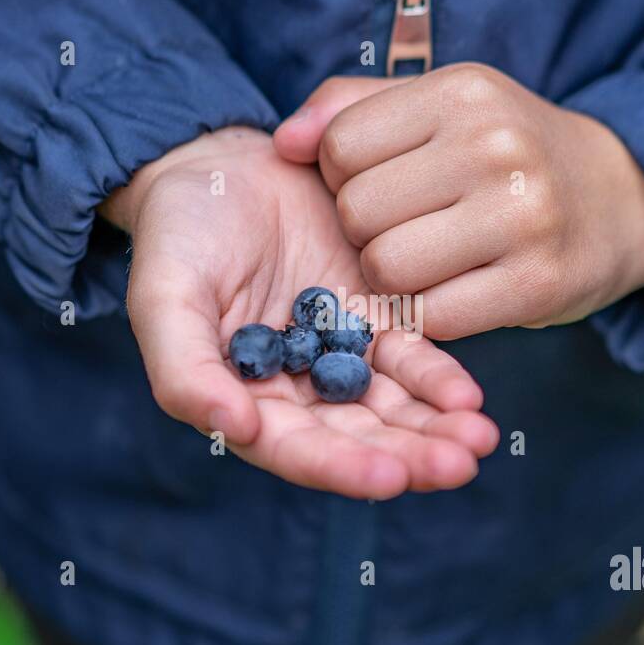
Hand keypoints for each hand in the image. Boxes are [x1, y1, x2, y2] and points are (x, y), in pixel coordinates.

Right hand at [101, 127, 498, 499]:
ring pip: (395, 406)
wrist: (221, 166)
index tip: (389, 478)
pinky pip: (414, 356)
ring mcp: (343, 354)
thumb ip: (186, 369)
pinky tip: (469, 397)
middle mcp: (300, 392)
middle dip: (410, 458)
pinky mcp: (378, 317)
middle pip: (359, 438)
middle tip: (460, 465)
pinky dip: (441, 379)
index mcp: (246, 401)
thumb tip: (233, 430)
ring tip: (478, 440)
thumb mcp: (164, 299)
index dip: (342, 468)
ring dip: (437, 429)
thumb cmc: (178, 236)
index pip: (298, 450)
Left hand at [273, 63, 643, 339]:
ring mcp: (523, 216)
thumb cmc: (506, 154)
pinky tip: (456, 291)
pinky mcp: (538, 283)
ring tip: (427, 261)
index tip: (384, 183)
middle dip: (364, 230)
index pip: (340, 145)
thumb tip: (284, 144)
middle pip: (356, 211)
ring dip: (391, 279)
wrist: (622, 198)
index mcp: (462, 91)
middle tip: (407, 227)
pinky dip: (429, 315)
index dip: (342, 176)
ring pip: (387, 268)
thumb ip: (352, 110)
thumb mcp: (441, 107)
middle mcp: (495, 145)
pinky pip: (434, 317)